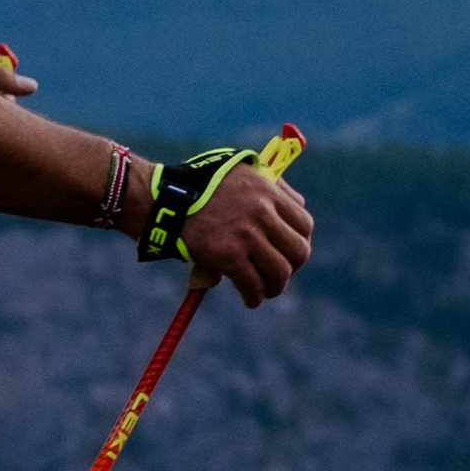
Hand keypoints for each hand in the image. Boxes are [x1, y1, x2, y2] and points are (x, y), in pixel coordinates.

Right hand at [173, 165, 312, 307]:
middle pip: (298, 251)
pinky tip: (249, 299)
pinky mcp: (228, 256)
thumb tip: (296, 204)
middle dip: (292, 267)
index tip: (289, 251)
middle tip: (278, 273)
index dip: (300, 241)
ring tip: (265, 291)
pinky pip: (252, 285)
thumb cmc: (200, 184)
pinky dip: (253, 297)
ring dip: (275, 287)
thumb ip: (270, 185)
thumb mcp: (240, 171)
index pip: (304, 224)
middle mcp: (262, 213)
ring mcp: (246, 236)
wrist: (165, 199)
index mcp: (268, 191)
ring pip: (280, 272)